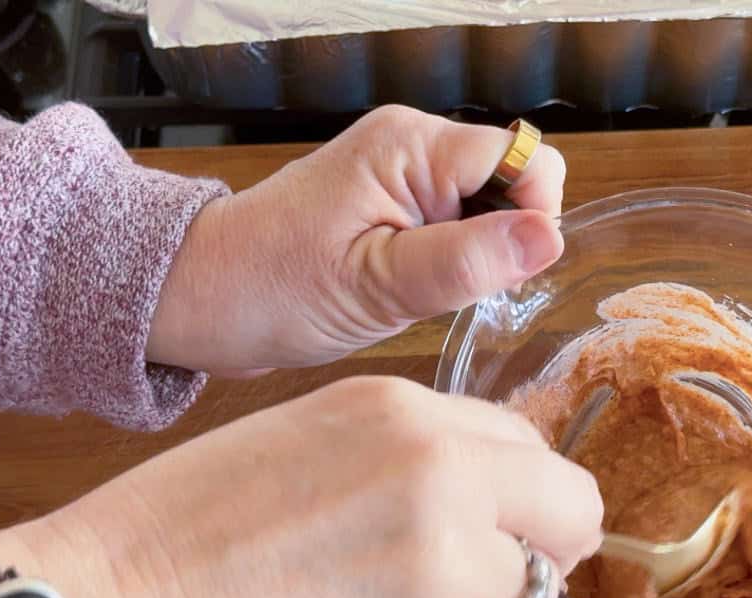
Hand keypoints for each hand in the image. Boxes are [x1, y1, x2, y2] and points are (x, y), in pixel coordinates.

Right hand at [0, 377, 602, 597]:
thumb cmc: (185, 534)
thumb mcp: (309, 443)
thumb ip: (409, 455)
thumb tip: (491, 489)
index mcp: (401, 412)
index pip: (526, 441)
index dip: (519, 493)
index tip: (500, 524)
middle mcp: (437, 472)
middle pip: (569, 509)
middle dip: (540, 547)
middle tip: (484, 581)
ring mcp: (442, 564)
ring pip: (531, 597)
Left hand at [146, 106, 566, 372]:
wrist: (204, 298)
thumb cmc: (270, 289)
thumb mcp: (377, 287)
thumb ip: (465, 261)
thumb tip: (546, 239)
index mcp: (410, 147)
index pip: (524, 158)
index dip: (530, 217)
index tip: (497, 271)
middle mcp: (412, 145)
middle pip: (512, 181)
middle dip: (500, 241)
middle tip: (441, 287)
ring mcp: (403, 173)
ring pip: (489, 208)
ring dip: (473, 256)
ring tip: (415, 288)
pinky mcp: (395, 203)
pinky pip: (457, 225)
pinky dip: (451, 261)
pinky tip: (409, 286)